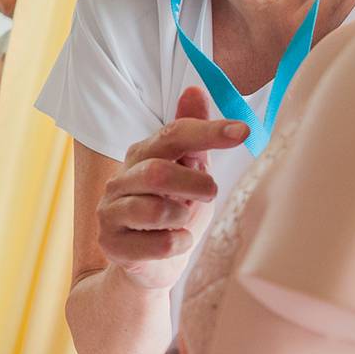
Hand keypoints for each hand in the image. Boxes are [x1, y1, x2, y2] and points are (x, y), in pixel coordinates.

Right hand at [96, 87, 247, 290]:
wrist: (148, 264)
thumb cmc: (173, 212)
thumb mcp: (189, 171)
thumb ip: (192, 134)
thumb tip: (194, 89)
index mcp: (141, 155)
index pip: (172, 135)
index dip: (208, 131)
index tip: (243, 132)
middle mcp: (120, 179)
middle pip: (159, 172)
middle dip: (196, 184)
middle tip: (211, 193)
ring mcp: (111, 212)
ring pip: (155, 210)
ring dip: (184, 217)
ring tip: (184, 221)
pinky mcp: (112, 244)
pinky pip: (158, 245)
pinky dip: (179, 244)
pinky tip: (177, 242)